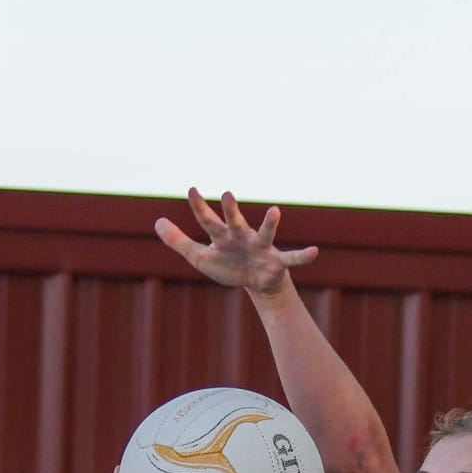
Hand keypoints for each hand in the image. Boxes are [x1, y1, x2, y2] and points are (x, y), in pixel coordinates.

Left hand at [154, 187, 317, 297]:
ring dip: (270, 224)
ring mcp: (261, 248)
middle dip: (232, 210)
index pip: (207, 220)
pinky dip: (302, 256)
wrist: (254, 283)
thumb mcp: (199, 257)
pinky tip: (315, 252)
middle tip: (228, 193)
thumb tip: (156, 222)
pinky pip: (291, 259)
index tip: (192, 189)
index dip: (199, 207)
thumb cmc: (227, 265)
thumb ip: (178, 241)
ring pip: (265, 234)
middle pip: (235, 221)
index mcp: (222, 236)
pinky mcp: (276, 263)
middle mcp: (242, 237)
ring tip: (276, 210)